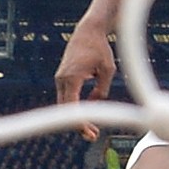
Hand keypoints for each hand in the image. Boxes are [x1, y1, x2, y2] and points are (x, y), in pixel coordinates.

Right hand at [54, 19, 116, 140]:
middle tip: (94, 136)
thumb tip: (96, 103)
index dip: (80, 122)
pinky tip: (89, 115)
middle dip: (78, 124)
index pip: (72, 107)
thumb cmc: (100, 48)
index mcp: (72, 77)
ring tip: (93, 130)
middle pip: (65, 110)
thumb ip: (102, 89)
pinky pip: (67, 98)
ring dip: (77, 118)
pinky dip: (76, 108)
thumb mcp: (108, 70)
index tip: (89, 132)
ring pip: (65, 105)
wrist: (88, 32)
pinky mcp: (62, 78)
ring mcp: (60, 79)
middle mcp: (62, 79)